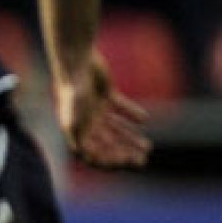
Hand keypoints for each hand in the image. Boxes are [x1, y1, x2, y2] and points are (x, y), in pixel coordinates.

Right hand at [56, 50, 150, 170]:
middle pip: (107, 145)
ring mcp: (95, 109)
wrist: (77, 61)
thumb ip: (78, 134)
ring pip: (115, 129)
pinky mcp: (105, 95)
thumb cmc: (74, 87)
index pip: (93, 155)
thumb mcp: (74, 114)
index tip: (126, 160)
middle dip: (125, 154)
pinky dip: (131, 114)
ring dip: (130, 139)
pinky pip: (120, 108)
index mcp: (77, 131)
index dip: (109, 161)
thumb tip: (82, 155)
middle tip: (143, 160)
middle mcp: (86, 123)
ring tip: (148, 147)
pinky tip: (143, 119)